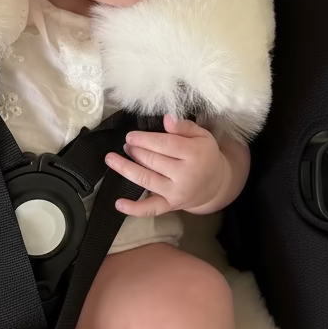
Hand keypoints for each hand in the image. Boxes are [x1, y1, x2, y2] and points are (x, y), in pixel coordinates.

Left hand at [104, 114, 226, 215]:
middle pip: (153, 160)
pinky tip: (118, 203)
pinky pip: (151, 209)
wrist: (215, 185)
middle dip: (135, 151)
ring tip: (112, 159)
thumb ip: (184, 126)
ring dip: (126, 169)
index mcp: (194, 154)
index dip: (144, 139)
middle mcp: (185, 174)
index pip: (164, 144)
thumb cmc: (205, 155)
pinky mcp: (170, 205)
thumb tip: (167, 119)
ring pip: (146, 179)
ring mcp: (176, 192)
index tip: (130, 136)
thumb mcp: (202, 136)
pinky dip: (134, 209)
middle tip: (125, 145)